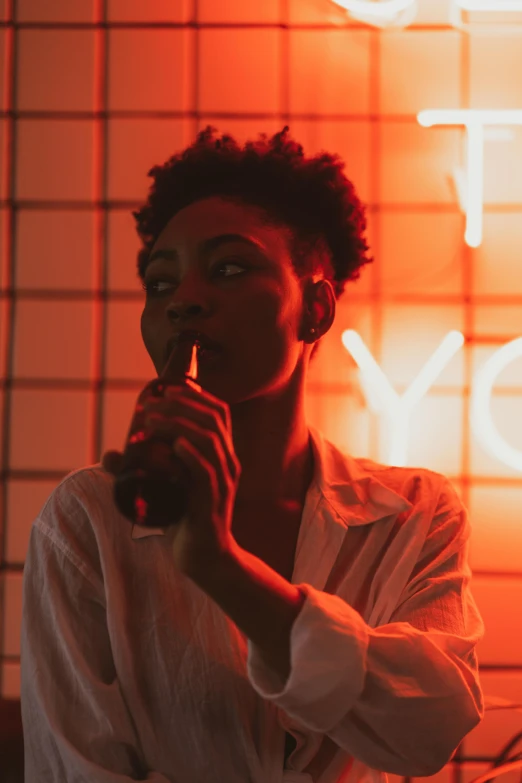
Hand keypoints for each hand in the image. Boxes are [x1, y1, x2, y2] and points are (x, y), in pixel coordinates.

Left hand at [102, 384, 241, 576]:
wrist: (207, 559)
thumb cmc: (185, 520)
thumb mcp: (164, 489)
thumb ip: (140, 471)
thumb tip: (110, 454)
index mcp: (222, 454)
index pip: (218, 412)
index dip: (195, 394)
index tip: (166, 388)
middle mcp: (228, 463)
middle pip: (213, 418)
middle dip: (182, 403)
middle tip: (151, 404)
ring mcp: (223, 482)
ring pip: (210, 441)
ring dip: (180, 424)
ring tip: (152, 419)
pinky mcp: (213, 503)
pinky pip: (207, 473)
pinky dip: (191, 455)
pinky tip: (175, 445)